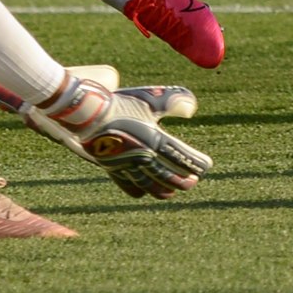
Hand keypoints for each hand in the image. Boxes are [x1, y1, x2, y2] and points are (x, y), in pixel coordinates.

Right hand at [29, 81, 212, 198]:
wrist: (86, 113)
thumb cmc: (121, 102)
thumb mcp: (151, 98)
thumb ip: (175, 102)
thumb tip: (193, 110)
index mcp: (155, 140)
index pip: (182, 157)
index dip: (197, 163)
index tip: (206, 167)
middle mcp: (142, 157)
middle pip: (168, 176)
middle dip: (183, 180)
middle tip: (194, 182)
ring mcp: (126, 165)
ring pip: (149, 185)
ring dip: (162, 189)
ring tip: (171, 193)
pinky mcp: (111, 167)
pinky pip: (127, 184)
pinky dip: (138, 190)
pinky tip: (142, 193)